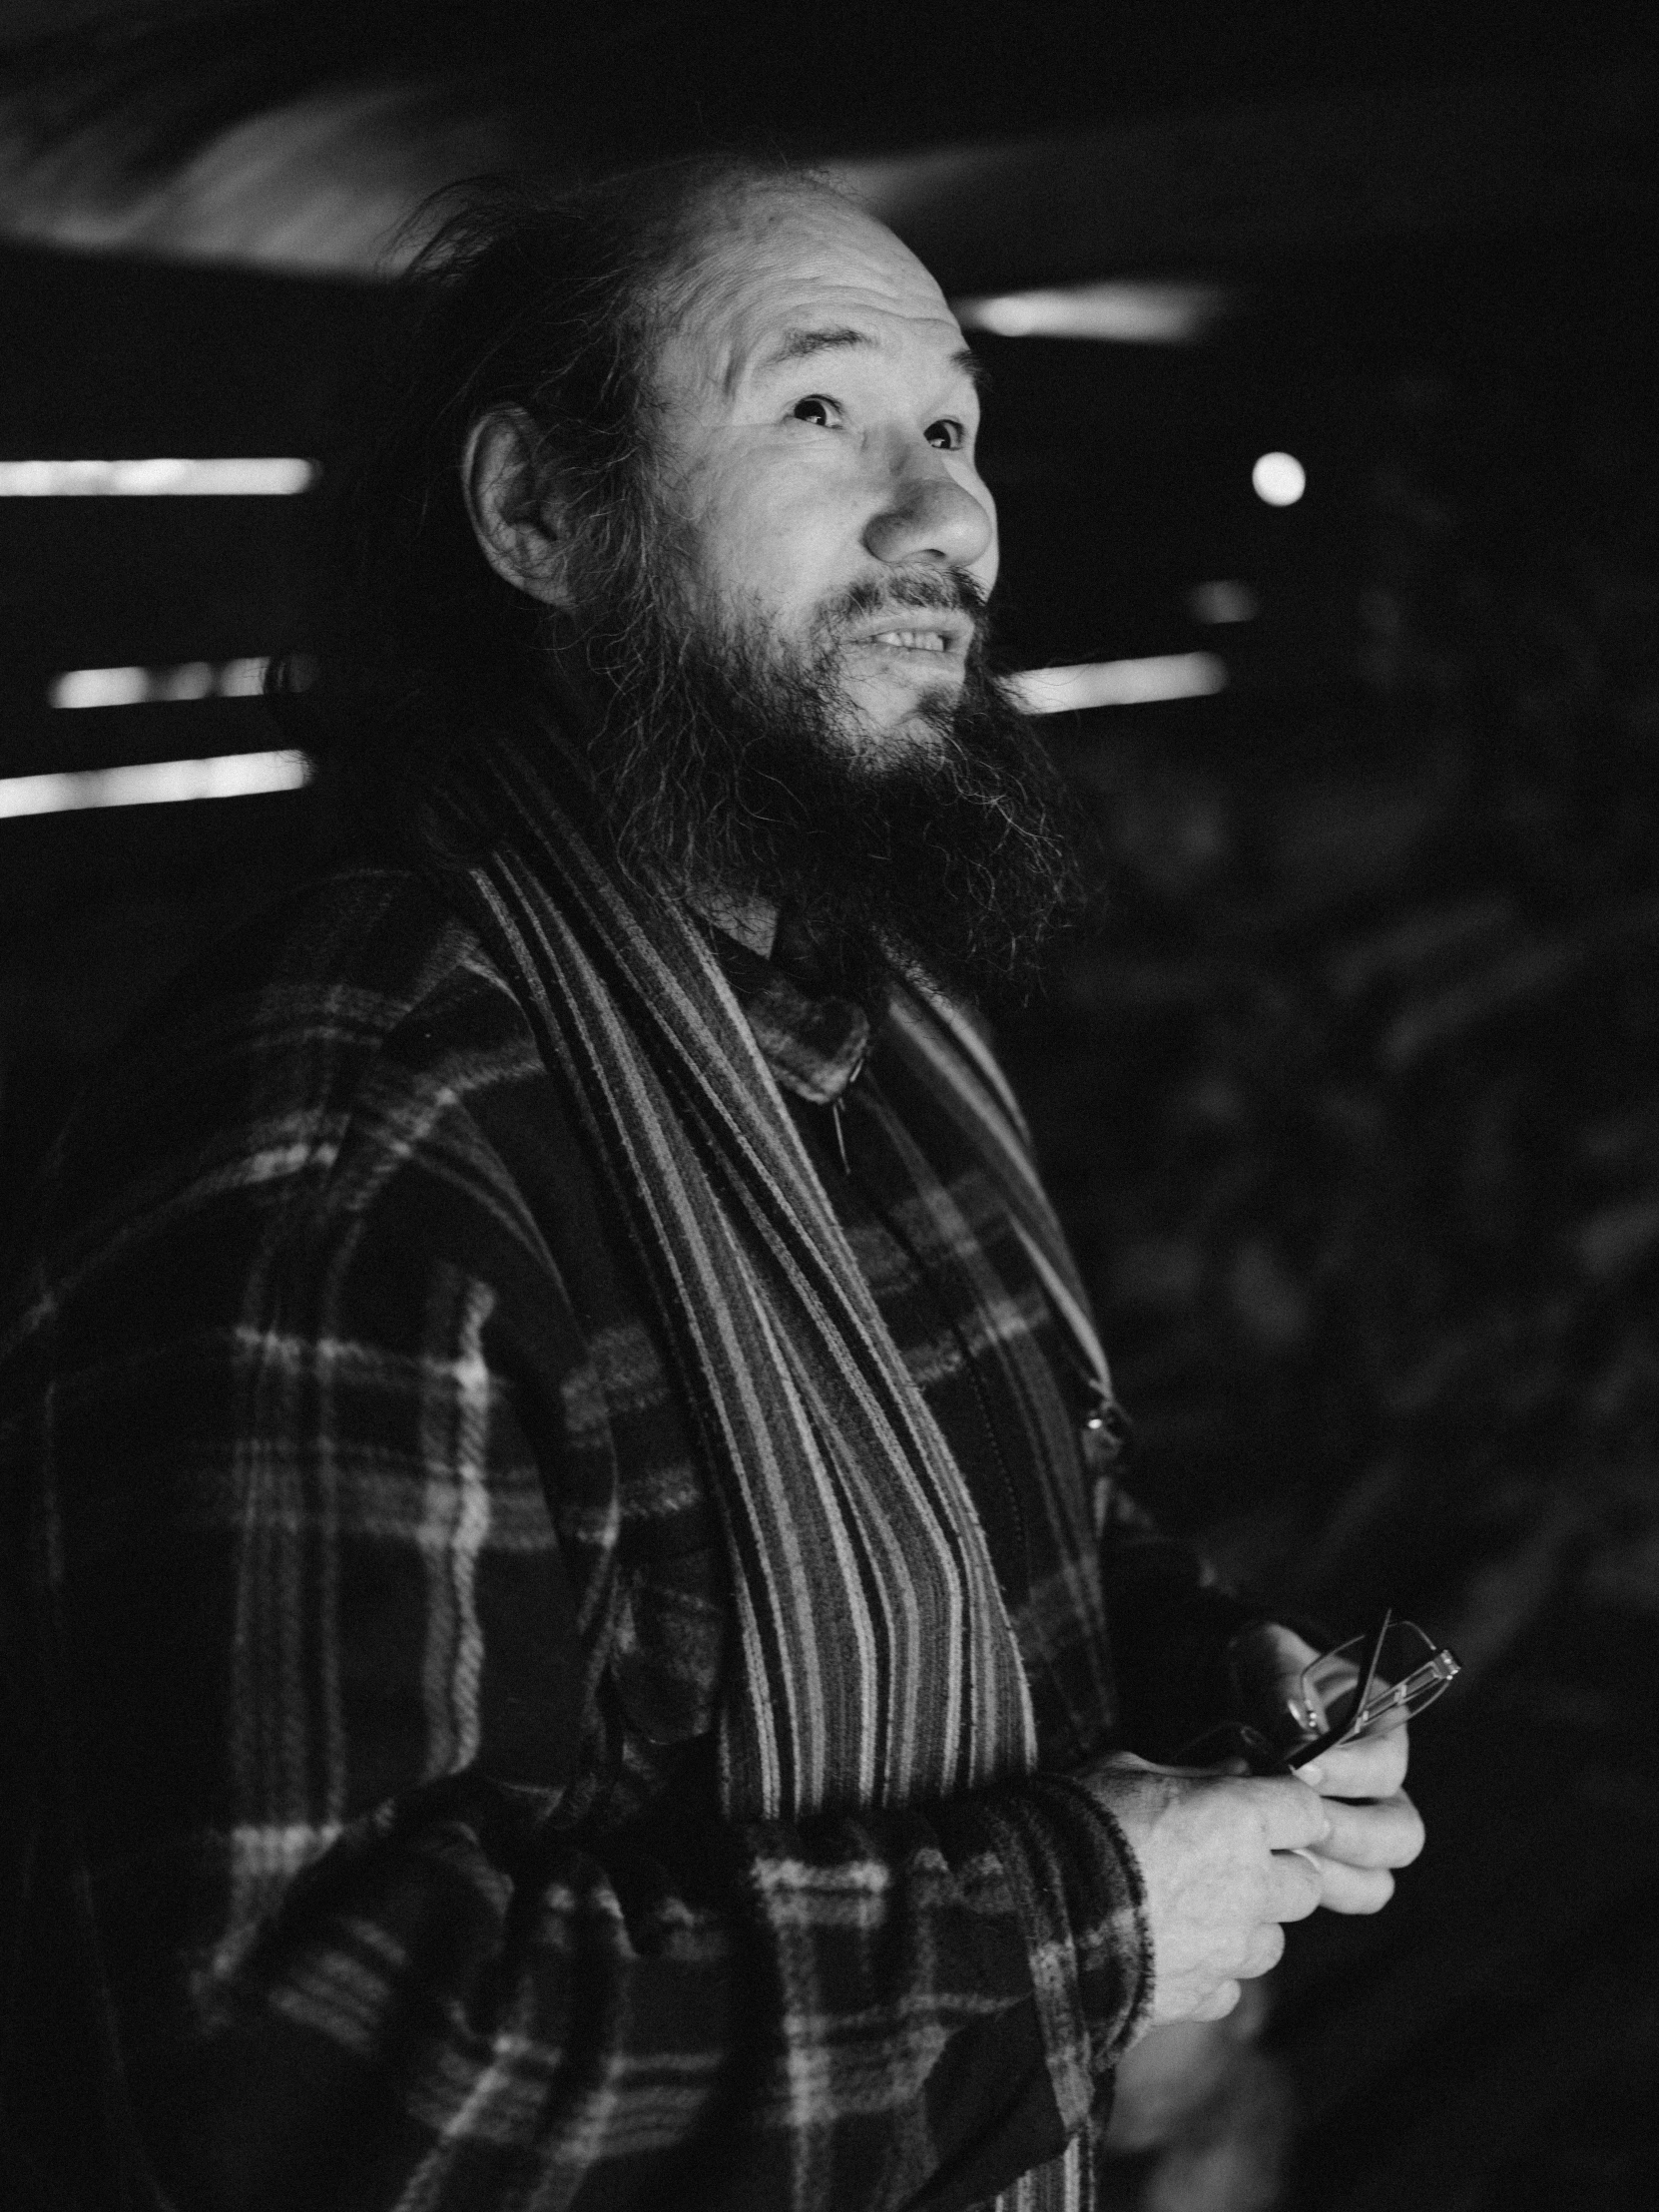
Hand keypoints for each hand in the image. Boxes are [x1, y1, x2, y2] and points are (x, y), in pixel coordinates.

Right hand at [1078, 1753, 1329, 2030]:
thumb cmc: (1076, 1823)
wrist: (1033, 1912)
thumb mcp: (1127, 1770)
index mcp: (1239, 1820)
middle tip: (1233, 1861)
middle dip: (1279, 1871)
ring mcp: (1230, 1949)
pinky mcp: (1203, 1996)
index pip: (1309, 1811)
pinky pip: (1231, 1987)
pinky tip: (1175, 1952)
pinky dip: (1213, 1973)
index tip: (1266, 1807)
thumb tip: (1233, 1773)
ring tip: (1201, 1912)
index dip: (1289, 1809)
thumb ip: (1191, 1775)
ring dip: (1250, 1927)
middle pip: (1306, 1883)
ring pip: (1274, 1941)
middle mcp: (1251, 1887)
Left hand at [1229, 1624, 1425, 1913]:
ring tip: (1281, 1856)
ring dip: (1331, 1877)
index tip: (1297, 1765)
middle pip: (1400, 1835)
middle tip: (1294, 1823)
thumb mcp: (1267, 1654)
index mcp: (1381, 1729)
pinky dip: (1306, 1895)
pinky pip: (1336, 1897)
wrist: (1229, 1698)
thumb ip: (1283, 1678)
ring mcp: (1357, 1830)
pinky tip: (1265, 1874)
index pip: (1386, 1765)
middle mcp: (1381, 1788)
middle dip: (1348, 1836)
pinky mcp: (1325, 1861)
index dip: (1347, 1771)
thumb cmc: (1259, 1669)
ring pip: (1375, 1881)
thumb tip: (1297, 1724)